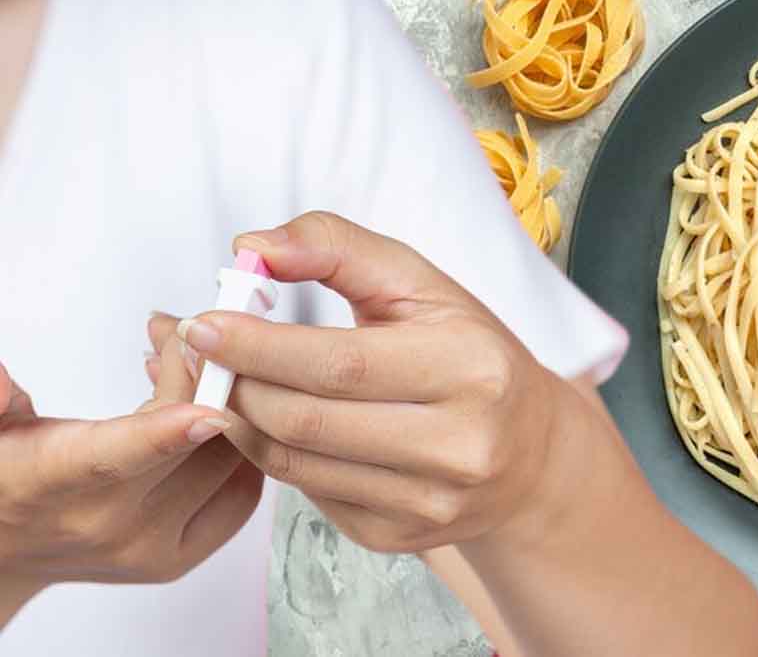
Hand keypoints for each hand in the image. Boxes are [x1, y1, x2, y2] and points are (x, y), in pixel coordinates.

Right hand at [0, 334, 261, 591]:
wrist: (6, 549)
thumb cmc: (8, 473)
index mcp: (50, 481)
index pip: (114, 458)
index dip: (167, 432)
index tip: (209, 410)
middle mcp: (104, 522)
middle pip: (191, 444)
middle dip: (202, 375)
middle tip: (185, 337)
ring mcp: (147, 546)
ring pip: (225, 464)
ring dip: (226, 406)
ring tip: (194, 371)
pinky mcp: (178, 558)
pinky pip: (241, 496)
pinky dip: (241, 450)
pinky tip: (215, 417)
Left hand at [166, 212, 572, 552]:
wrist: (528, 452)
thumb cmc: (468, 354)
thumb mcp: (422, 285)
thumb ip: (338, 247)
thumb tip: (252, 245)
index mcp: (471, 367)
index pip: (338, 363)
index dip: (258, 346)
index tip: (203, 325)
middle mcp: (460, 445)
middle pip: (307, 420)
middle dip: (237, 385)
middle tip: (204, 356)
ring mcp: (430, 500)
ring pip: (296, 464)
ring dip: (245, 421)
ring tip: (230, 384)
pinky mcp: (400, 537)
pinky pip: (309, 494)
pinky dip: (277, 455)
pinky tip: (277, 424)